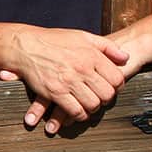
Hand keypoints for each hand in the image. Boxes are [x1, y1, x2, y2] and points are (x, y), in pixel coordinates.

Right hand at [0, 27, 128, 133]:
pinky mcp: (55, 92)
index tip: (110, 87)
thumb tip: (125, 57)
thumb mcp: (83, 36)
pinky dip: (79, 115)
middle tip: (100, 97)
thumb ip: (107, 46)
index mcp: (91, 55)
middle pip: (107, 94)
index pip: (117, 78)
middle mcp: (82, 68)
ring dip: (93, 107)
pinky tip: (77, 111)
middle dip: (106, 99)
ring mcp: (69, 81)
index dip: (117, 86)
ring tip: (89, 104)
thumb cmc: (53, 40)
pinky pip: (75, 111)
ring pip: (93, 104)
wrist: (25, 46)